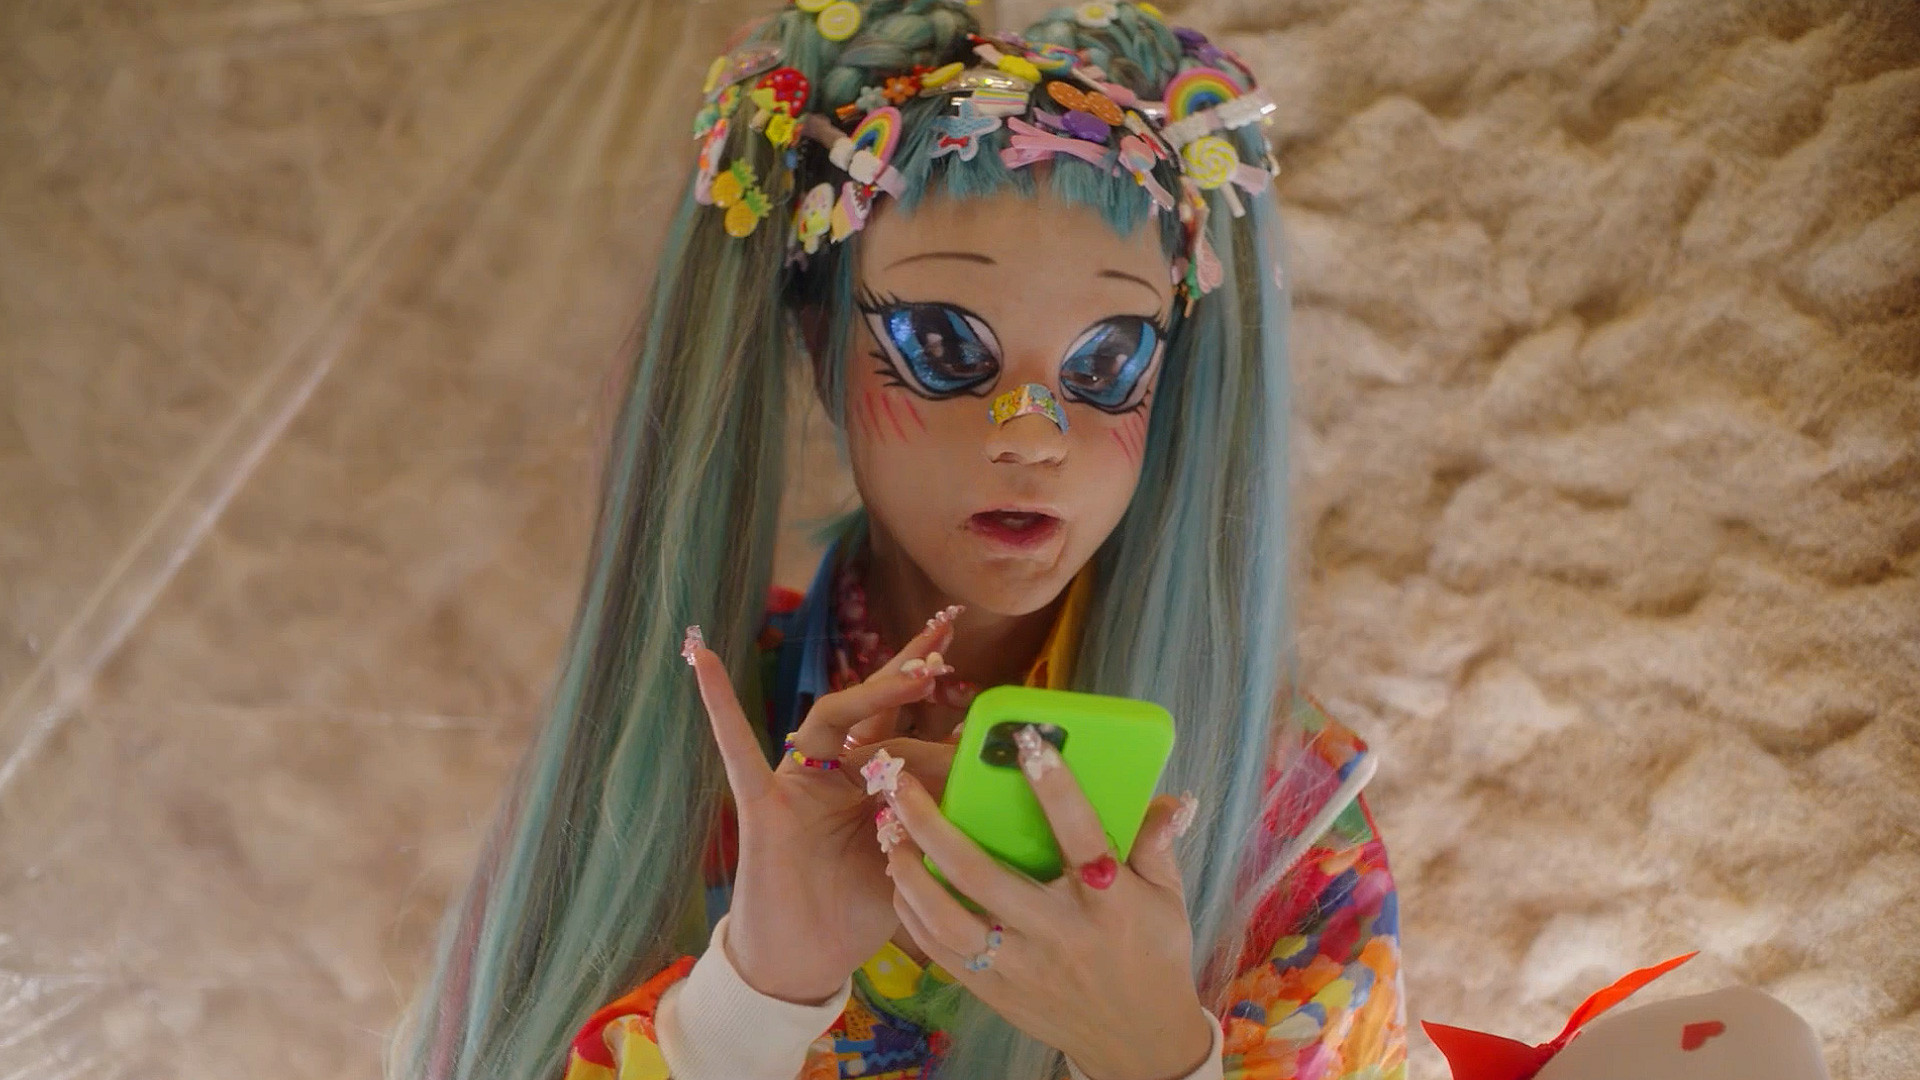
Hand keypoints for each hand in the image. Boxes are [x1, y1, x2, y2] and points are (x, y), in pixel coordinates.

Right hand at [686, 613, 960, 1004]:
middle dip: (907, 669)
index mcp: (866, 783)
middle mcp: (831, 772)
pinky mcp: (763, 804)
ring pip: (830, 719)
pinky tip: (702, 660)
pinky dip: (720, 706)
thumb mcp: (911, 859)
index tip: (963, 667)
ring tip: (918, 669)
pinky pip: (737, 751)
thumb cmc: (856, 912)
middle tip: (947, 632)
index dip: (931, 704)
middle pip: (870, 708)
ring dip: (873, 691)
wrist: (806, 962)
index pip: (900, 726)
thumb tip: (972, 776)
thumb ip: (930, 818)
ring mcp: (796, 783)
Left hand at [880, 727, 1211, 1079]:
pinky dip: (912, 913)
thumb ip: (1157, 844)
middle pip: (984, 875)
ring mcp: (1021, 967)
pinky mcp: (996, 992)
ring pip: (948, 919)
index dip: (1055, 789)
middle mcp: (1059, 934)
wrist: (1137, 1042)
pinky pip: (941, 953)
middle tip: (900, 781)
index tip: (1025, 742)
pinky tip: (898, 877)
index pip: (1080, 836)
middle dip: (933, 824)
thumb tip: (1174, 796)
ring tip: (887, 827)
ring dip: (909, 870)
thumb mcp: (1168, 899)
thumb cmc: (1152, 955)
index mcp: (1108, 903)